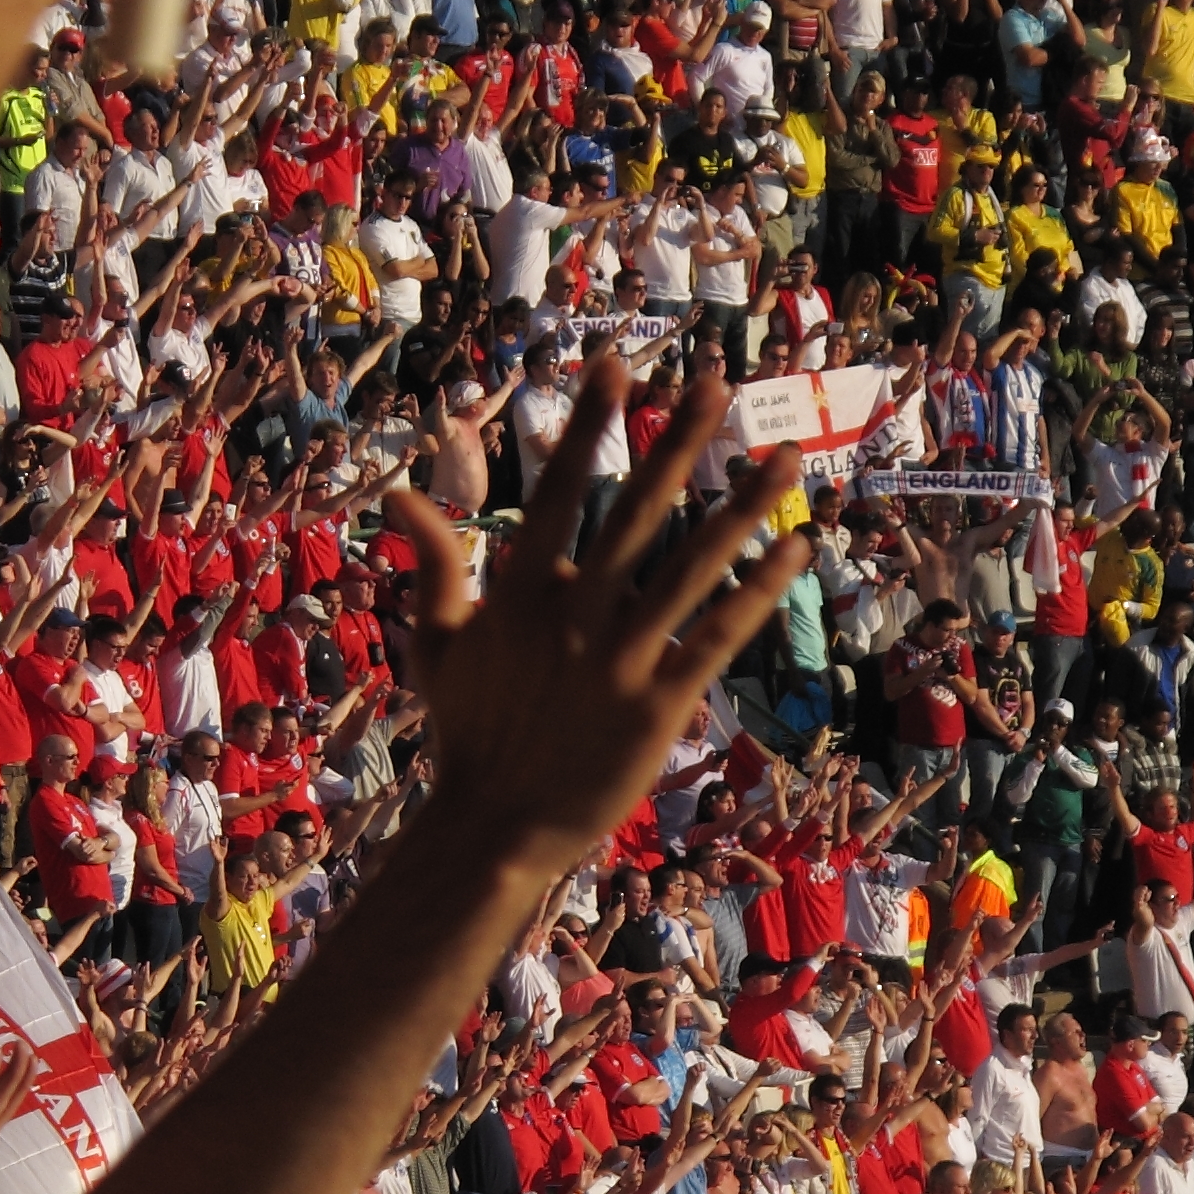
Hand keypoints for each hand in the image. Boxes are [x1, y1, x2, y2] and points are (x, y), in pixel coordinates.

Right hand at [383, 362, 802, 866]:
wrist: (495, 826)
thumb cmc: (467, 731)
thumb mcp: (436, 642)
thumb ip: (434, 564)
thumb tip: (398, 496)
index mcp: (522, 590)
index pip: (563, 488)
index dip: (589, 426)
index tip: (615, 367)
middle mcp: (576, 613)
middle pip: (637, 510)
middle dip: (677, 444)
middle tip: (713, 385)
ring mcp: (620, 656)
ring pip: (692, 565)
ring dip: (743, 508)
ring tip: (785, 457)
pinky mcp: (659, 704)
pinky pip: (718, 636)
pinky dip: (759, 593)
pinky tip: (795, 552)